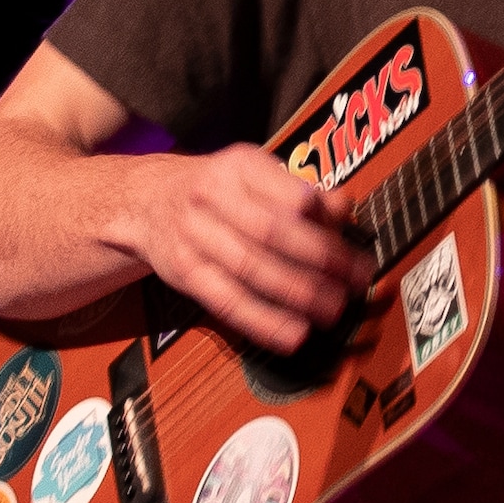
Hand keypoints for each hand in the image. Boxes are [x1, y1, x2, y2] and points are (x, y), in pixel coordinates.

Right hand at [110, 145, 372, 353]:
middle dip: (321, 262)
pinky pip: (228, 303)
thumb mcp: (255, 173)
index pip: (289, 195)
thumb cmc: (217, 188)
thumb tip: (344, 207)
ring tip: (333, 311)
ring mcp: (194, 236)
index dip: (325, 223)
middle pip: (273, 234)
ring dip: (299, 295)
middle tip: (355, 283)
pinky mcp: (186, 274)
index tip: (354, 245)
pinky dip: (264, 323)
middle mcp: (212, 197)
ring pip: (252, 270)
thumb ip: (299, 190)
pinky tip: (294, 336)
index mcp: (239, 167)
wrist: (148, 202)